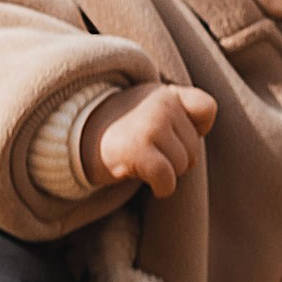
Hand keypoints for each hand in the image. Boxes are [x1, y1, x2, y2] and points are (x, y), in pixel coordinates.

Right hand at [83, 81, 217, 199]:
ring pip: (182, 165)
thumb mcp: (152, 110)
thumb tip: (197, 146)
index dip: (195, 130)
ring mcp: (150, 124)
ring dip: (165, 173)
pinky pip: (167, 179)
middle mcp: (161, 103)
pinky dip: (161, 188)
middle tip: (147, 152)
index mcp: (166, 93)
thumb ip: (180, 115)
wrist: (75, 138)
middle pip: (194, 148)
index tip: (172, 136)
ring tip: (141, 160)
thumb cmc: (120, 130)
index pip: (206, 109)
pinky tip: (147, 181)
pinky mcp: (137, 148)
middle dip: (175, 158)